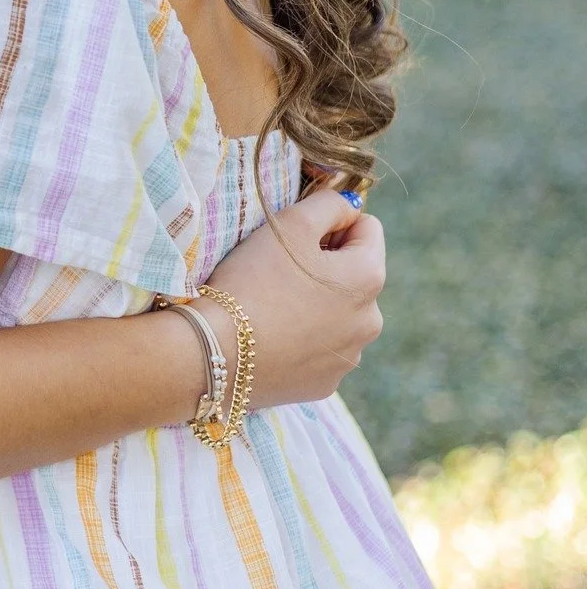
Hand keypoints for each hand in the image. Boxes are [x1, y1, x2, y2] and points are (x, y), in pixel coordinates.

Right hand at [202, 189, 384, 409]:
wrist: (217, 351)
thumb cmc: (254, 278)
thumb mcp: (291, 222)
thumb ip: (330, 204)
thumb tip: (351, 207)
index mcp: (369, 278)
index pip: (368, 230)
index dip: (332, 225)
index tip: (298, 238)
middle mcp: (371, 321)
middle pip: (355, 276)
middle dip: (326, 268)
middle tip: (279, 271)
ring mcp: (349, 358)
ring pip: (339, 315)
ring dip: (316, 304)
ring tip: (272, 305)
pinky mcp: (325, 384)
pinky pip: (321, 350)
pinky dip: (303, 339)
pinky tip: (272, 336)